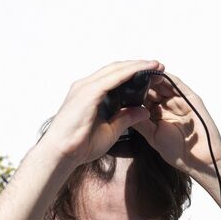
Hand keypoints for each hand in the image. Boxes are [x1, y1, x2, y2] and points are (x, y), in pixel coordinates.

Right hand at [40, 60, 163, 165]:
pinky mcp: (88, 92)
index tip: (153, 75)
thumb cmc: (80, 145)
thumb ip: (126, 118)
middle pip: (116, 70)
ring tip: (156, 66)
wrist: (62, 153)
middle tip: (158, 66)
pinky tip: (144, 71)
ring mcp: (86, 87)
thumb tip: (145, 111)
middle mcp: (86, 86)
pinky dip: (130, 73)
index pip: (115, 78)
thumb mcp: (111, 131)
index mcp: (90, 95)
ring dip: (137, 66)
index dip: (134, 74)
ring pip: (116, 70)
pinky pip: (113, 78)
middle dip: (138, 67)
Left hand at [132, 72, 220, 176]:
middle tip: (125, 74)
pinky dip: (165, 78)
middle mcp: (166, 103)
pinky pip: (176, 83)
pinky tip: (155, 74)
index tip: (117, 86)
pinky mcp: (189, 97)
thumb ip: (139, 122)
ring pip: (161, 82)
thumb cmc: (177, 150)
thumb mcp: (152, 135)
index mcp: (156, 113)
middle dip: (139, 81)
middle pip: (150, 86)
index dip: (131, 91)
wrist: (198, 159)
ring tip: (138, 72)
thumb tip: (122, 110)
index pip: (142, 96)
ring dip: (150, 76)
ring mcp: (178, 99)